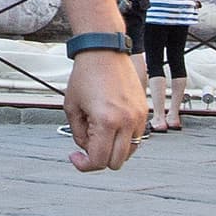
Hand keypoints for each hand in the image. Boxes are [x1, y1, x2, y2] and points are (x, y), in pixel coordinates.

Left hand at [63, 49, 145, 172]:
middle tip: (87, 147)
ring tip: (99, 133)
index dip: (84, 165)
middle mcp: (127, 121)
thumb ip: (77, 133)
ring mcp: (138, 116)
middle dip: (99, 159)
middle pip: (116, 162)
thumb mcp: (71, 107)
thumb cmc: (86, 74)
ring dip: (113, 150)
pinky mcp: (143, 110)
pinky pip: (137, 136)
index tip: (76, 158)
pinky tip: (110, 126)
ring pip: (129, 152)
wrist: (104, 51)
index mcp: (106, 121)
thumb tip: (86, 148)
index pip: (99, 161)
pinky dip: (124, 138)